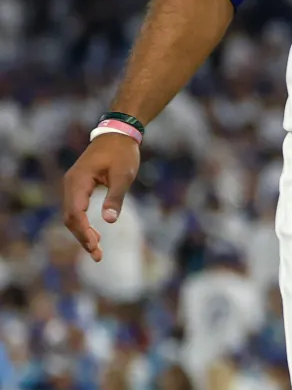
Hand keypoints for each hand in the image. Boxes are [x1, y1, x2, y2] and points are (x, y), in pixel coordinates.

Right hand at [62, 133, 140, 262]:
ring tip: (96, 250)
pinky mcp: (79, 187)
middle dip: (82, 237)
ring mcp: (73, 185)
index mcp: (78, 181)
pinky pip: (76, 209)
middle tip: (97, 255)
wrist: (118, 135)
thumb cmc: (122, 153)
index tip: (95, 246)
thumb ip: (115, 197)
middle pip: (70, 217)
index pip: (75, 212)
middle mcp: (70, 184)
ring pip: (72, 215)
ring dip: (82, 233)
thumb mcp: (123, 175)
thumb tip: (109, 221)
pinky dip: (83, 224)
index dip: (83, 231)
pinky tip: (94, 235)